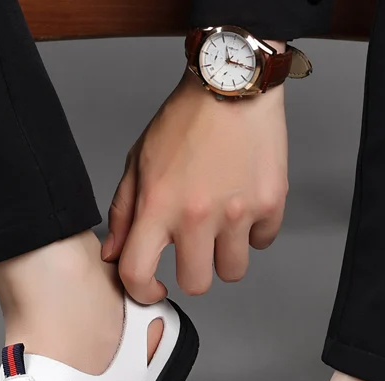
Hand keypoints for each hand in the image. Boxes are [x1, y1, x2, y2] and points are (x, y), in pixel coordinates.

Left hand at [102, 69, 288, 302]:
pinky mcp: (270, 204)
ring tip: (223, 227)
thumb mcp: (140, 162)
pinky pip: (263, 242)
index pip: (138, 273)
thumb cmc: (185, 120)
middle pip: (196, 285)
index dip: (142, 292)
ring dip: (226, 256)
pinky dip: (255, 232)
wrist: (233, 84)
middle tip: (195, 252)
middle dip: (194, 274)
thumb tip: (115, 254)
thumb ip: (124, 212)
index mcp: (158, 206)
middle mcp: (197, 216)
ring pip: (233, 271)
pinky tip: (245, 206)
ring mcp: (237, 213)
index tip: (153, 290)